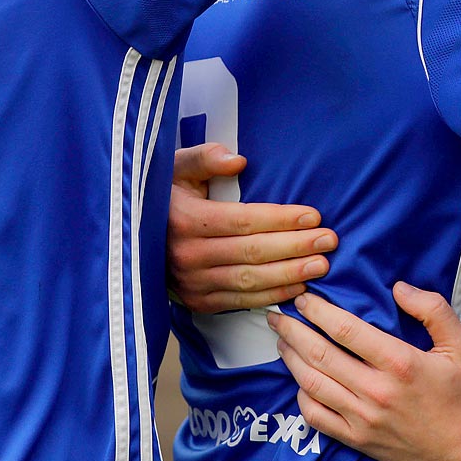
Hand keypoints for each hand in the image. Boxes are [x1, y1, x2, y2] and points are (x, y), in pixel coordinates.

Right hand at [166, 144, 336, 312]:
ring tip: (322, 265)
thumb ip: (205, 158)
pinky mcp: (197, 302)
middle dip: (296, 247)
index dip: (281, 220)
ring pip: (250, 280)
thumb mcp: (176, 167)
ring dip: (290, 274)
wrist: (130, 236)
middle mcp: (187, 255)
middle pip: (253, 253)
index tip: (314, 216)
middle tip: (329, 240)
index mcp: (185, 220)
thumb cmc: (164, 195)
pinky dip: (271, 296)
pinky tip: (298, 287)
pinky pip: (240, 301)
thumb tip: (237, 160)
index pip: (244, 221)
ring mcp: (191, 283)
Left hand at [269, 285, 460, 460]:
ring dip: (291, 360)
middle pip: (320, 355)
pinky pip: (315, 416)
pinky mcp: (355, 439)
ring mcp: (362, 418)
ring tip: (282, 341)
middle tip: (278, 317)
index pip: (346, 330)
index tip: (304, 299)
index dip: (319, 311)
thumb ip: (433, 309)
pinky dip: (301, 396)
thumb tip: (399, 288)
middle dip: (293, 331)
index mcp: (400, 363)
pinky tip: (299, 380)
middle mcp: (375, 391)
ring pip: (312, 384)